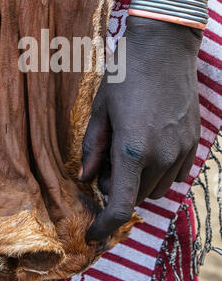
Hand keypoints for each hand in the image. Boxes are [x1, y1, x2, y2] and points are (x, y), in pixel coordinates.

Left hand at [79, 15, 201, 243]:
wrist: (164, 47)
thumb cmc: (126, 73)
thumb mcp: (100, 109)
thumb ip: (93, 148)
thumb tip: (87, 178)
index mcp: (132, 149)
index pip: (121, 205)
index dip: (105, 225)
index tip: (94, 233)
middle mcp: (161, 156)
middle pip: (137, 196)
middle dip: (118, 189)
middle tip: (107, 162)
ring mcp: (181, 150)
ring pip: (158, 188)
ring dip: (139, 182)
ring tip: (128, 152)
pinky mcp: (193, 141)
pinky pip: (176, 173)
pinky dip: (159, 172)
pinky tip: (149, 147)